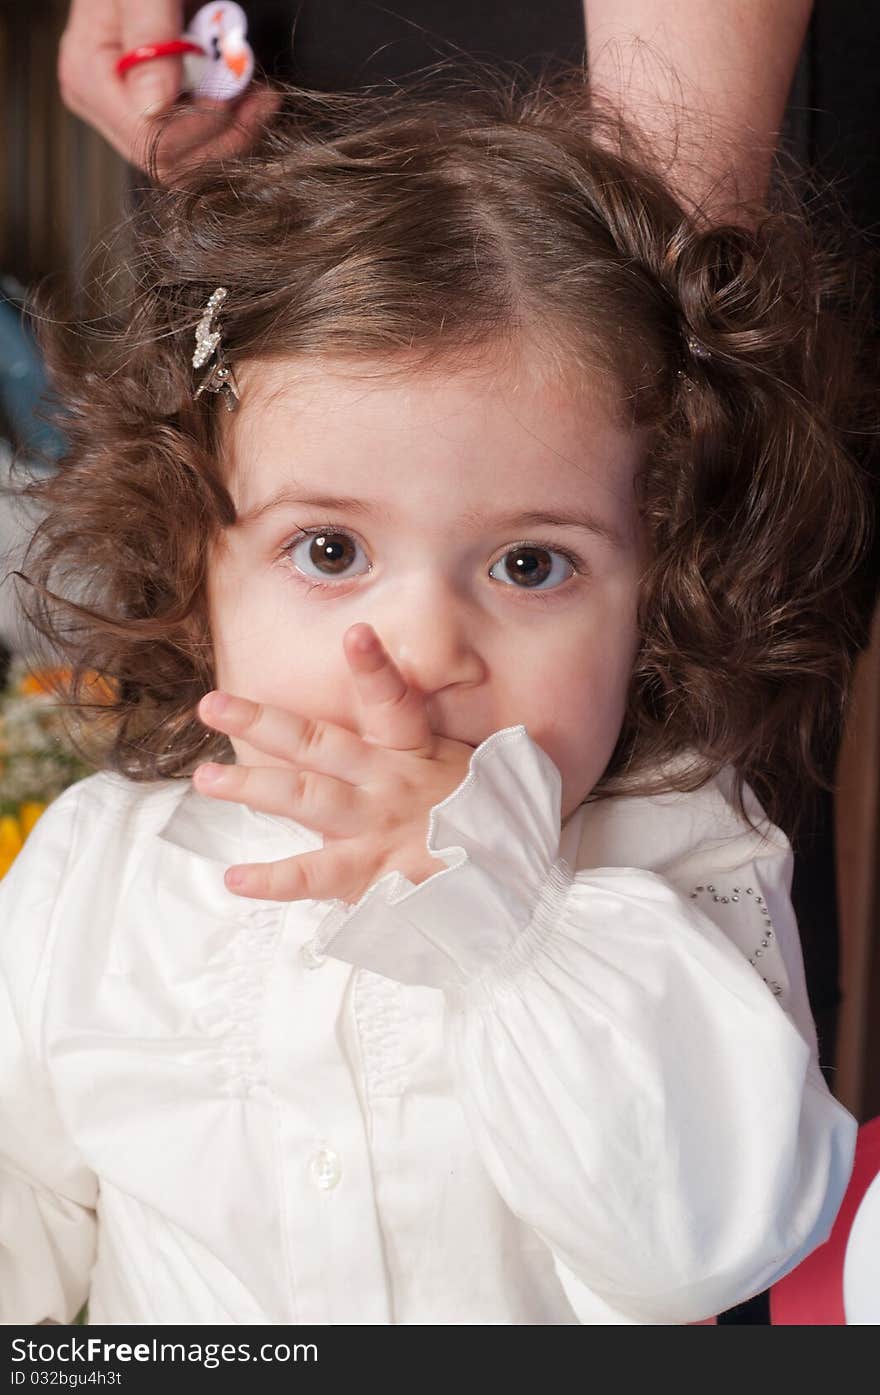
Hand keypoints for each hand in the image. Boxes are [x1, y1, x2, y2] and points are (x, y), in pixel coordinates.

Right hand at [59, 0, 278, 177]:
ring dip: (233, 133)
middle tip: (260, 96)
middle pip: (171, 163)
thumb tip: (153, 105)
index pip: (153, 140)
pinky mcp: (155, 115)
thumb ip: (149, 32)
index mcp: (89, 77)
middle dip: (225, 135)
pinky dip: (229, 125)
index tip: (243, 89)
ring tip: (255, 92)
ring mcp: (128, 114)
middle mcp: (104, 106)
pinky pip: (196, 146)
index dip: (207, 124)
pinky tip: (243, 95)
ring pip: (188, 163)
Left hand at [192, 623, 475, 902]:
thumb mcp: (467, 769)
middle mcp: (388, 783)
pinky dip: (274, 879)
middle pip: (317, 744)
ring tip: (205, 779)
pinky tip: (235, 878)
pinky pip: (314, 876)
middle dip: (262, 722)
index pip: (393, 701)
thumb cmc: (485, 821)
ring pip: (304, 799)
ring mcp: (375, 828)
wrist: (512, 884)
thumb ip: (429, 745)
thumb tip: (409, 709)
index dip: (374, 668)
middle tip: (211, 704)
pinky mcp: (371, 873)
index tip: (354, 632)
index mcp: (414, 753)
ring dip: (251, 787)